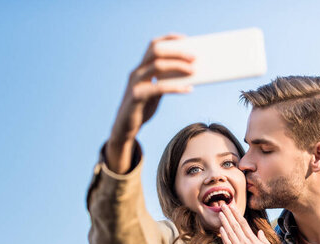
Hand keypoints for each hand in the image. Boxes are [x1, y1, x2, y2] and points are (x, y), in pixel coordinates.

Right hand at [106, 34, 194, 173]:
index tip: (185, 39)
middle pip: (156, 52)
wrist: (124, 128)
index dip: (169, 39)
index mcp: (140, 68)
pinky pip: (158, 88)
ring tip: (194, 70)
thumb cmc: (142, 108)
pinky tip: (188, 89)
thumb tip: (189, 74)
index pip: (153, 45)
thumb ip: (166, 81)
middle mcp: (136, 72)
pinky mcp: (137, 96)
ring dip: (178, 66)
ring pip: (157, 66)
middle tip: (194, 56)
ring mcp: (135, 83)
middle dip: (176, 52)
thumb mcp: (155, 92)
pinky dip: (175, 87)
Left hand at [219, 203, 277, 243]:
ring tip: (220, 213)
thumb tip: (260, 232)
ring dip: (224, 222)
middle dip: (228, 214)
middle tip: (222, 205)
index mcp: (254, 239)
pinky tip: (220, 229)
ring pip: (230, 233)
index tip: (232, 206)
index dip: (237, 213)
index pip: (243, 223)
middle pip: (235, 225)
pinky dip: (224, 236)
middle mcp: (246, 242)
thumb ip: (264, 240)